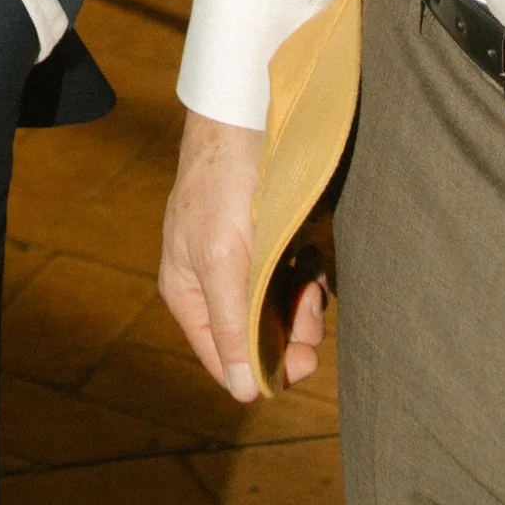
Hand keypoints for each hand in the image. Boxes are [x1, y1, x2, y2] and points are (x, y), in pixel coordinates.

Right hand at [158, 110, 327, 400]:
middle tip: (312, 316)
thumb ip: (231, 325)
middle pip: (259, 339)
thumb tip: (241, 392)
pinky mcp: (274, 242)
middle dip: (290, 334)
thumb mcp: (223, 260)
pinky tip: (314, 265)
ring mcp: (246, 262)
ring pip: (282, 314)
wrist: (249, 113)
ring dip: (305, 309)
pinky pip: (296, 283)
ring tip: (313, 284)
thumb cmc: (224, 183)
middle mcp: (216, 284)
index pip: (225, 359)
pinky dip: (310, 282)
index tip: (301, 362)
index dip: (263, 369)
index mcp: (190, 292)